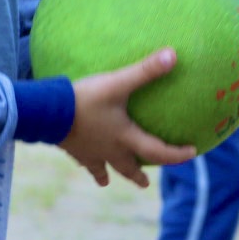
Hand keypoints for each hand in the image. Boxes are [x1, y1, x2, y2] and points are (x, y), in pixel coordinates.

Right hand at [60, 48, 197, 186]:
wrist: (47, 113)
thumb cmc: (85, 100)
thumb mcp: (117, 83)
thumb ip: (146, 70)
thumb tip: (174, 55)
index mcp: (125, 138)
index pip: (158, 151)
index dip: (176, 154)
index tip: (192, 153)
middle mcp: (109, 150)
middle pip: (128, 168)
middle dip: (138, 176)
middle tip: (145, 184)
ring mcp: (89, 152)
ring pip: (102, 168)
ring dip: (109, 174)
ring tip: (107, 182)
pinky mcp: (71, 148)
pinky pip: (80, 160)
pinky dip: (84, 163)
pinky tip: (80, 162)